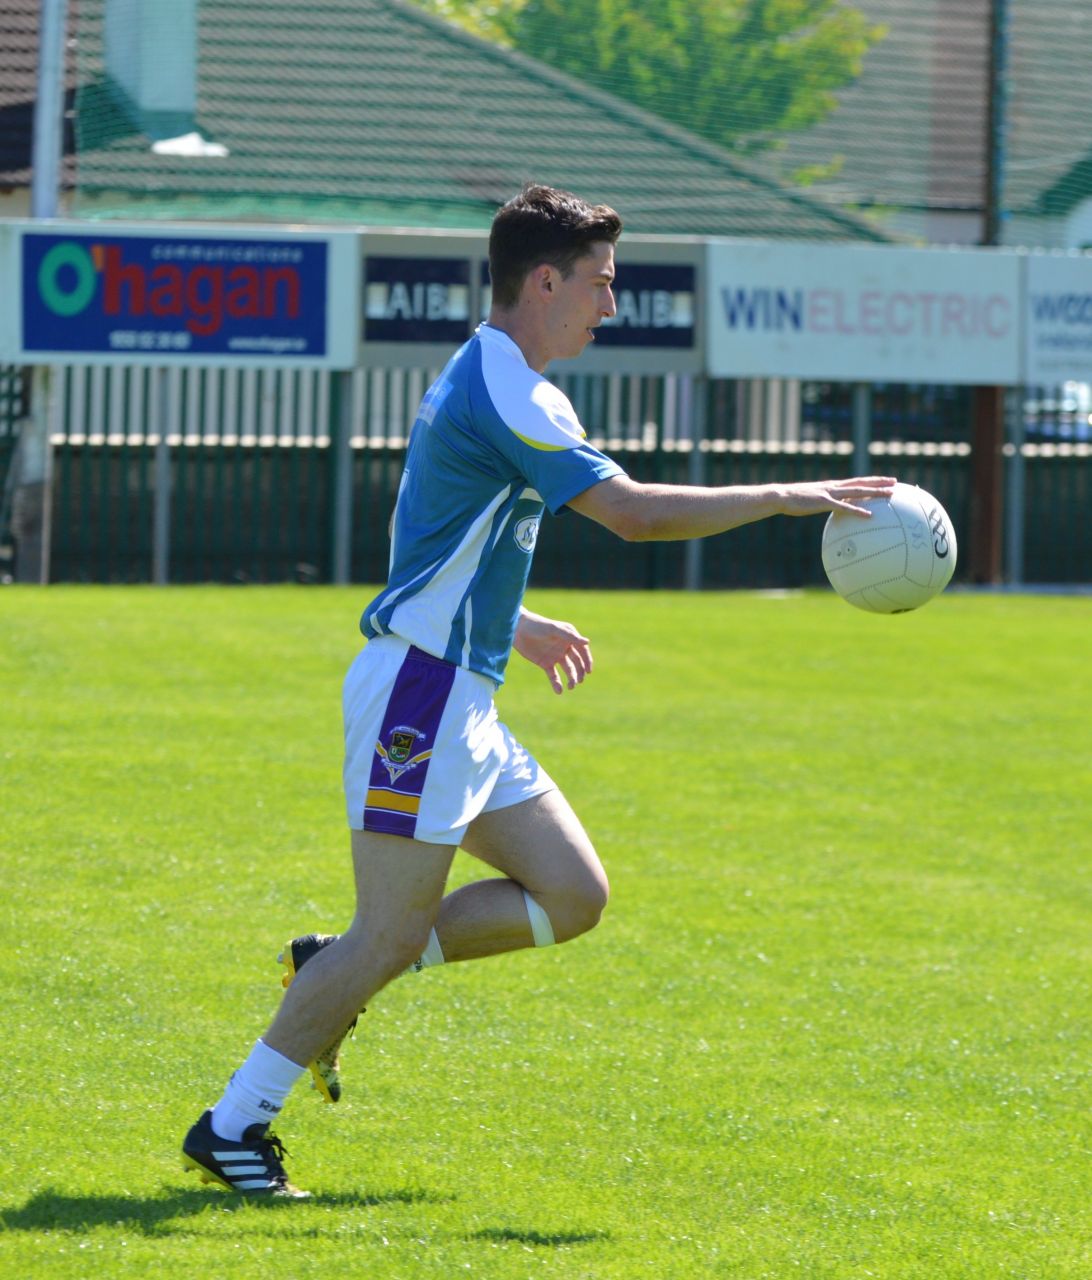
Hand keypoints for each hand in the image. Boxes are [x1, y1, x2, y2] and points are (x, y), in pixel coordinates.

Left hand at [513, 608, 592, 694]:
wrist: (517, 630)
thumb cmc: (537, 625)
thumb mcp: (554, 630)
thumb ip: (570, 637)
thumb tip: (587, 642)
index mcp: (569, 637)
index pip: (582, 650)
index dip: (587, 661)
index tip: (588, 671)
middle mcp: (564, 647)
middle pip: (576, 662)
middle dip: (579, 672)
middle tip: (579, 681)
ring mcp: (555, 656)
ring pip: (568, 670)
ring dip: (571, 678)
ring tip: (570, 687)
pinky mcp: (545, 663)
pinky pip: (553, 676)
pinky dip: (557, 683)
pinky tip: (559, 691)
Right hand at [777, 475, 897, 517]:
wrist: (781, 497)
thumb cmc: (793, 501)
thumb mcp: (811, 500)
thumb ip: (822, 503)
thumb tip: (830, 510)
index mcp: (832, 485)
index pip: (856, 481)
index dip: (871, 480)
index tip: (885, 480)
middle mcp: (834, 486)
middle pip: (861, 482)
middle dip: (879, 481)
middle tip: (895, 482)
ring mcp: (830, 493)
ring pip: (857, 492)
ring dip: (874, 492)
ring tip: (890, 494)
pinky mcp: (824, 503)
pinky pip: (845, 508)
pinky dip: (858, 511)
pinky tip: (870, 516)